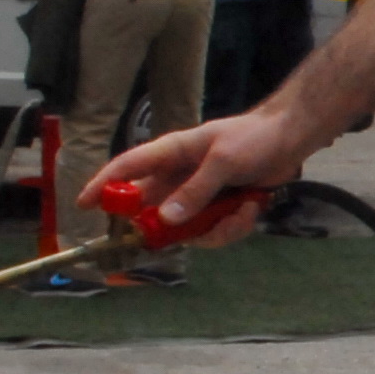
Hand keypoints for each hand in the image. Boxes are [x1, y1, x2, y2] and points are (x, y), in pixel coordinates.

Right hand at [102, 110, 315, 244]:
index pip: (127, 169)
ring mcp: (197, 196)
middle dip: (164, 229)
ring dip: (214, 229)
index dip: (103, 186)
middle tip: (178, 235)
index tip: (84, 205)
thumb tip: (166, 219)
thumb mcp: (224, 160)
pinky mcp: (217, 209)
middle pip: (152, 211)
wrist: (290, 139)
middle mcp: (178, 178)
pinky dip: (233, 227)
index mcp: (171, 154)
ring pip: (186, 230)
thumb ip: (196, 189)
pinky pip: (213, 232)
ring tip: (242, 210)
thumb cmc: (253, 139)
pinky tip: (252, 208)